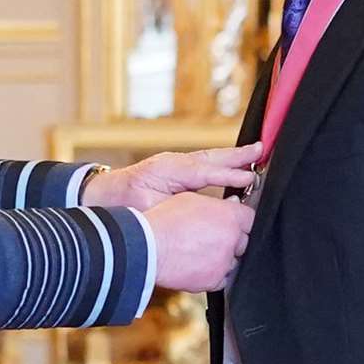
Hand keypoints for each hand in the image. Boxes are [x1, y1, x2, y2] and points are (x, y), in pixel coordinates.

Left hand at [82, 142, 260, 211]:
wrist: (103, 196)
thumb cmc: (124, 206)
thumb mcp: (148, 208)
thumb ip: (175, 207)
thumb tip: (203, 211)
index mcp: (169, 171)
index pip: (204, 171)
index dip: (226, 175)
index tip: (248, 177)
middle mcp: (175, 163)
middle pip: (211, 158)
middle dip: (237, 157)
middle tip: (260, 151)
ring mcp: (176, 164)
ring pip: (210, 158)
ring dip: (232, 157)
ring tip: (256, 152)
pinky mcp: (177, 170)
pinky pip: (205, 164)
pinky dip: (222, 164)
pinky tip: (236, 165)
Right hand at [145, 193, 253, 292]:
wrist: (147, 247)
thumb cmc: (164, 222)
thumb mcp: (190, 200)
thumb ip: (215, 204)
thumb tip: (228, 206)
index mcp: (230, 216)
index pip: (250, 218)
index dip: (238, 220)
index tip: (231, 222)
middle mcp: (232, 239)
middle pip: (243, 240)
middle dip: (230, 239)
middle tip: (208, 237)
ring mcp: (224, 262)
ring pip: (232, 261)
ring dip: (221, 257)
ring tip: (197, 251)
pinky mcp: (215, 280)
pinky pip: (221, 278)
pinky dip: (212, 273)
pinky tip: (195, 264)